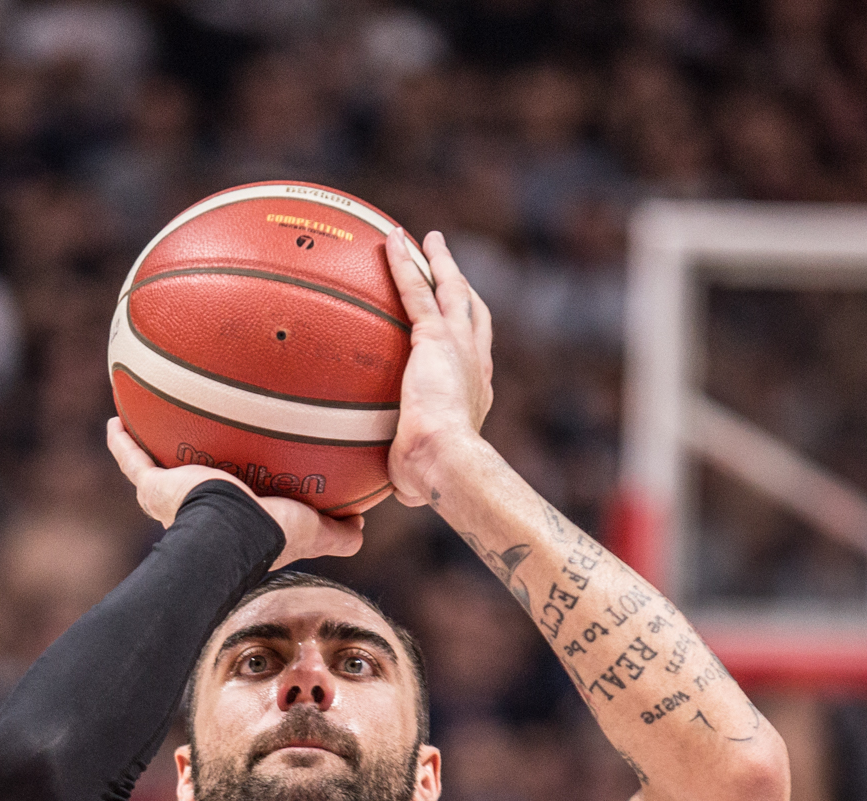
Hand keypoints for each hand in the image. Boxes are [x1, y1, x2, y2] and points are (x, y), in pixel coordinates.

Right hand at [105, 419, 364, 567]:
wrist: (231, 529)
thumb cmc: (270, 533)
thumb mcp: (312, 531)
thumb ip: (337, 531)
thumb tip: (362, 524)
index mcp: (228, 525)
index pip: (227, 510)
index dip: (230, 499)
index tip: (233, 484)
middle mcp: (193, 514)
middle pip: (186, 489)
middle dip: (185, 474)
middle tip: (190, 450)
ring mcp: (169, 498)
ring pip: (153, 472)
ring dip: (148, 452)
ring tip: (145, 427)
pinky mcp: (152, 485)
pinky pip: (131, 458)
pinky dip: (122, 441)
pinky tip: (116, 420)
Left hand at [383, 229, 493, 507]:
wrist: (447, 460)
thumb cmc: (435, 477)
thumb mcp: (421, 477)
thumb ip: (412, 477)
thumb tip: (403, 493)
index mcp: (475, 393)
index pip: (474, 358)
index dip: (468, 339)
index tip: (458, 329)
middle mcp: (475, 362)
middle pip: (473, 313)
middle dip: (462, 288)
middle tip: (450, 268)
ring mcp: (459, 345)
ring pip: (451, 291)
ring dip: (440, 263)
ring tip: (428, 240)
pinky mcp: (435, 337)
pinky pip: (415, 291)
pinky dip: (405, 264)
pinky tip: (391, 241)